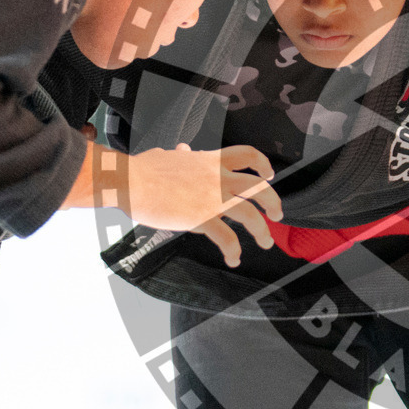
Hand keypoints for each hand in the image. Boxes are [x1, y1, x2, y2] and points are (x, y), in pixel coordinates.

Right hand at [126, 143, 283, 267]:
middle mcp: (218, 179)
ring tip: (266, 242)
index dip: (263, 164)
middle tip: (277, 214)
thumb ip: (182, 156)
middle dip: (274, 202)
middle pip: (260, 188)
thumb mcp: (168, 156)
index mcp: (212, 162)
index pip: (248, 155)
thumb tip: (185, 150)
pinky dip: (234, 250)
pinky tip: (234, 258)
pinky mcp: (202, 219)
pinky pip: (226, 238)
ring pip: (251, 215)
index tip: (269, 174)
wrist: (131, 181)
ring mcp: (212, 199)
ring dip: (262, 231)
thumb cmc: (144, 169)